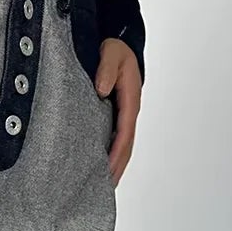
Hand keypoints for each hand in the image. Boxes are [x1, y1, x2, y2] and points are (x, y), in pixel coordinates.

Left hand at [94, 38, 141, 185]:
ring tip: (105, 186)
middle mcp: (129, 111)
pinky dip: (111, 155)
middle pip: (126, 145)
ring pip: (122, 146)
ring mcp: (124, 115)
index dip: (116, 152)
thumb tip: (101, 90)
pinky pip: (116, 140)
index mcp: (130, 100)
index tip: (107, 169)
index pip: (124, 132)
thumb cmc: (115, 48)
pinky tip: (102, 167)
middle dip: (117, 167)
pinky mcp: (117, 116)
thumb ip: (107, 69)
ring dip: (116, 165)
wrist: (119, 43)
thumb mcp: (111, 52)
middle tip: (105, 188)